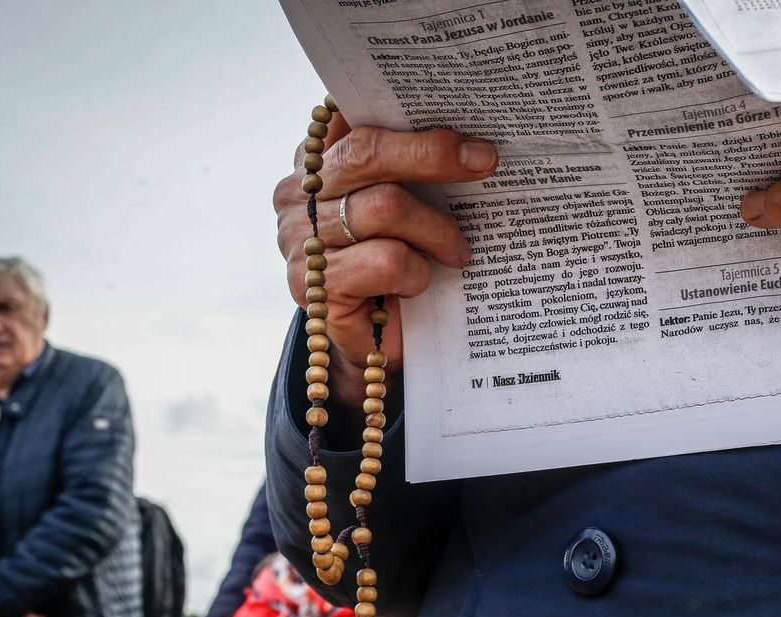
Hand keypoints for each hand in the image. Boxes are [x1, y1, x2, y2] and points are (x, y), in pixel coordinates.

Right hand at [273, 115, 497, 405]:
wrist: (376, 343)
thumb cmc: (396, 260)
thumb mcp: (404, 203)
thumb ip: (410, 162)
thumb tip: (466, 130)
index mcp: (315, 161)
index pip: (349, 115)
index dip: (399, 109)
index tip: (452, 108)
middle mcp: (297, 194)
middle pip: (366, 152)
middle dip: (432, 154)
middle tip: (483, 161)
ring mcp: (301, 241)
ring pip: (384, 207)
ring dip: (436, 229)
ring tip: (458, 250)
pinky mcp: (316, 286)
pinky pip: (385, 260)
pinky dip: (416, 272)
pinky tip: (419, 284)